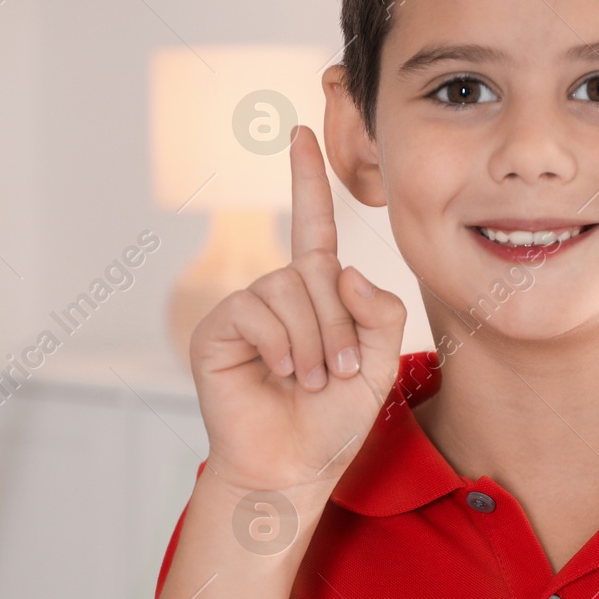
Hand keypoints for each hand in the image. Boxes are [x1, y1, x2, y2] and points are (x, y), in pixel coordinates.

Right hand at [188, 124, 406, 497]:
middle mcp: (277, 293)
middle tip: (337, 372)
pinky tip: (282, 374)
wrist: (292, 468)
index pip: (312, 225)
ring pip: (288, 290)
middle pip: (316, 271)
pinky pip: (255, 309)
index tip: (301, 130)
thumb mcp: (378, 363)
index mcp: (316, 294)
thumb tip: (341, 268)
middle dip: (337, 325)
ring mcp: (245, 309)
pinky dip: (281, 344)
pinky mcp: (218, 329)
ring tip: (310, 380)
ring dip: (312, 341)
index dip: (306, 179)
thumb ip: (380, 311)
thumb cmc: (333, 421)